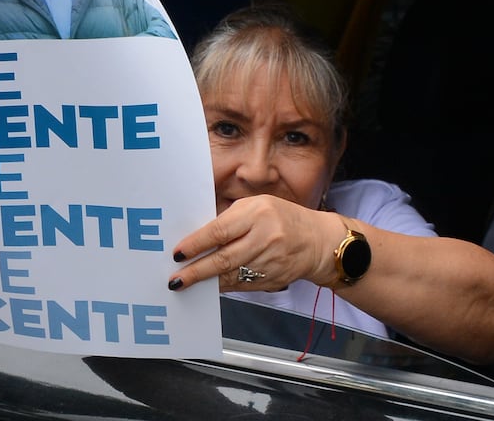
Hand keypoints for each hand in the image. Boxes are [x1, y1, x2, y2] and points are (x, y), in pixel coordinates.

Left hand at [168, 195, 340, 291]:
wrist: (317, 242)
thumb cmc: (283, 218)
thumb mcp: (257, 206)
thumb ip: (229, 219)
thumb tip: (198, 236)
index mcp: (258, 214)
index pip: (220, 231)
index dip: (196, 243)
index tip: (178, 252)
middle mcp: (264, 239)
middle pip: (223, 258)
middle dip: (196, 271)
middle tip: (176, 278)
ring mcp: (269, 262)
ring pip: (230, 276)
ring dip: (206, 282)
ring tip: (186, 283)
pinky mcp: (271, 280)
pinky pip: (240, 285)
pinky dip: (222, 286)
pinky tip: (208, 286)